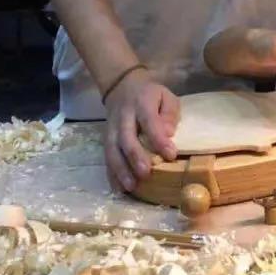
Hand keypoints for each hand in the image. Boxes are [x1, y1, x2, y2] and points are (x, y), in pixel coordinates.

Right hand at [103, 68, 179, 191]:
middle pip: (126, 138)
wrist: (121, 86)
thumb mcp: (166, 96)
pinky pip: (106, 156)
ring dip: (120, 169)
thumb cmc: (150, 95)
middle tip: (146, 174)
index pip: (150, 122)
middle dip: (135, 157)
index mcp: (142, 103)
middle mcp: (123, 117)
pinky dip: (111, 173)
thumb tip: (169, 133)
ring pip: (112, 149)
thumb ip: (169, 113)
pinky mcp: (105, 138)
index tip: (171, 155)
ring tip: (130, 186)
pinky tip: (118, 188)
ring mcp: (111, 128)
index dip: (159, 139)